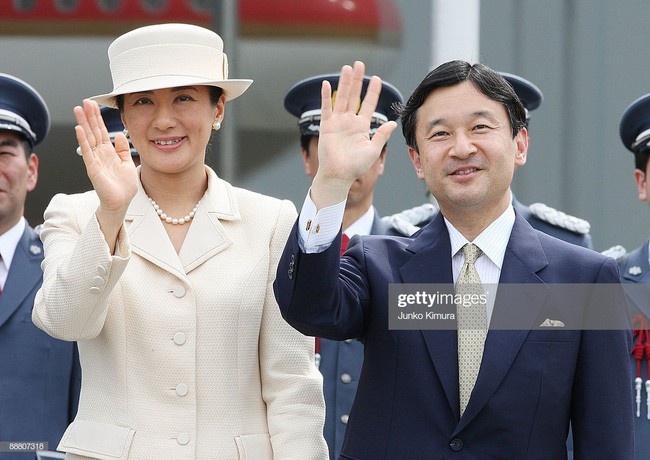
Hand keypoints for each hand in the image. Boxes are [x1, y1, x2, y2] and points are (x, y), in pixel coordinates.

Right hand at [74, 99, 137, 213]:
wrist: (121, 202)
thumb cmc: (124, 187)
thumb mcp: (127, 163)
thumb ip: (122, 149)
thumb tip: (118, 134)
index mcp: (109, 152)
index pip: (101, 131)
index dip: (98, 118)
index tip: (93, 105)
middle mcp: (100, 154)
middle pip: (93, 131)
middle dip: (89, 116)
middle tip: (84, 102)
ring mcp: (95, 160)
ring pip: (88, 138)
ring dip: (83, 123)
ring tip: (78, 109)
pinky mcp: (93, 168)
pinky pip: (87, 152)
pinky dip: (83, 140)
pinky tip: (79, 129)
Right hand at [311, 61, 396, 207]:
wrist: (339, 175)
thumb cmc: (356, 167)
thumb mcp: (373, 151)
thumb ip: (381, 135)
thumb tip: (393, 123)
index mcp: (362, 126)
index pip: (368, 104)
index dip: (373, 92)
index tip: (377, 79)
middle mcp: (350, 121)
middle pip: (354, 96)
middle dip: (357, 80)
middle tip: (360, 64)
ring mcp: (337, 122)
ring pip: (341, 98)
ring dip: (344, 83)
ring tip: (347, 68)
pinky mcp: (326, 126)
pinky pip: (326, 108)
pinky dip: (326, 96)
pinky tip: (326, 84)